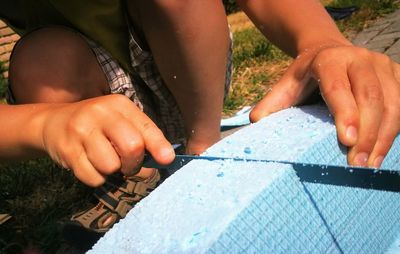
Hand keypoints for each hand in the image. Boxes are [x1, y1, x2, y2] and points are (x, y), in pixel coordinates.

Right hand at [39, 94, 173, 185]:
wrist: (53, 122)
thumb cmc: (98, 125)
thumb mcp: (120, 121)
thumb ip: (142, 136)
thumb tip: (165, 160)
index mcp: (119, 105)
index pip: (145, 127)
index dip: (159, 145)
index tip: (167, 159)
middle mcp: (100, 113)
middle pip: (131, 147)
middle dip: (135, 164)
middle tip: (129, 165)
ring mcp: (81, 131)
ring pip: (111, 166)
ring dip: (113, 172)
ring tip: (105, 160)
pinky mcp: (67, 150)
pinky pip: (93, 178)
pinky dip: (97, 178)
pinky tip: (90, 164)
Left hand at [250, 44, 399, 167]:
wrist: (329, 53)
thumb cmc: (305, 77)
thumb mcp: (286, 85)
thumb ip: (271, 104)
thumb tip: (254, 125)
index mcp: (329, 60)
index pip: (338, 87)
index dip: (345, 113)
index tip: (347, 142)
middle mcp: (359, 58)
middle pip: (371, 96)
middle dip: (368, 132)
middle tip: (359, 164)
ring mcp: (382, 65)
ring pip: (393, 101)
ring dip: (385, 136)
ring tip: (372, 164)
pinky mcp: (397, 74)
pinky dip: (397, 129)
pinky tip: (384, 150)